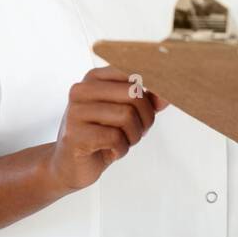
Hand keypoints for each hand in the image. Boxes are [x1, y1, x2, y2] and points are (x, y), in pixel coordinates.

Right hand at [47, 66, 165, 191]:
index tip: (161, 100)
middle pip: (134, 94)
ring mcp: (76, 111)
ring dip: (134, 136)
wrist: (69, 165)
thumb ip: (146, 101)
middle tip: (138, 132)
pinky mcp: (75, 134)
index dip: (153, 87)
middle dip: (145, 118)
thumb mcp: (126, 115)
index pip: (132, 71)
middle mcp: (82, 89)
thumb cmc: (100, 136)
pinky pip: (115, 138)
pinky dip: (121, 149)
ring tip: (122, 142)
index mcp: (94, 78)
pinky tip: (110, 151)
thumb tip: (168, 94)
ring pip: (127, 116)